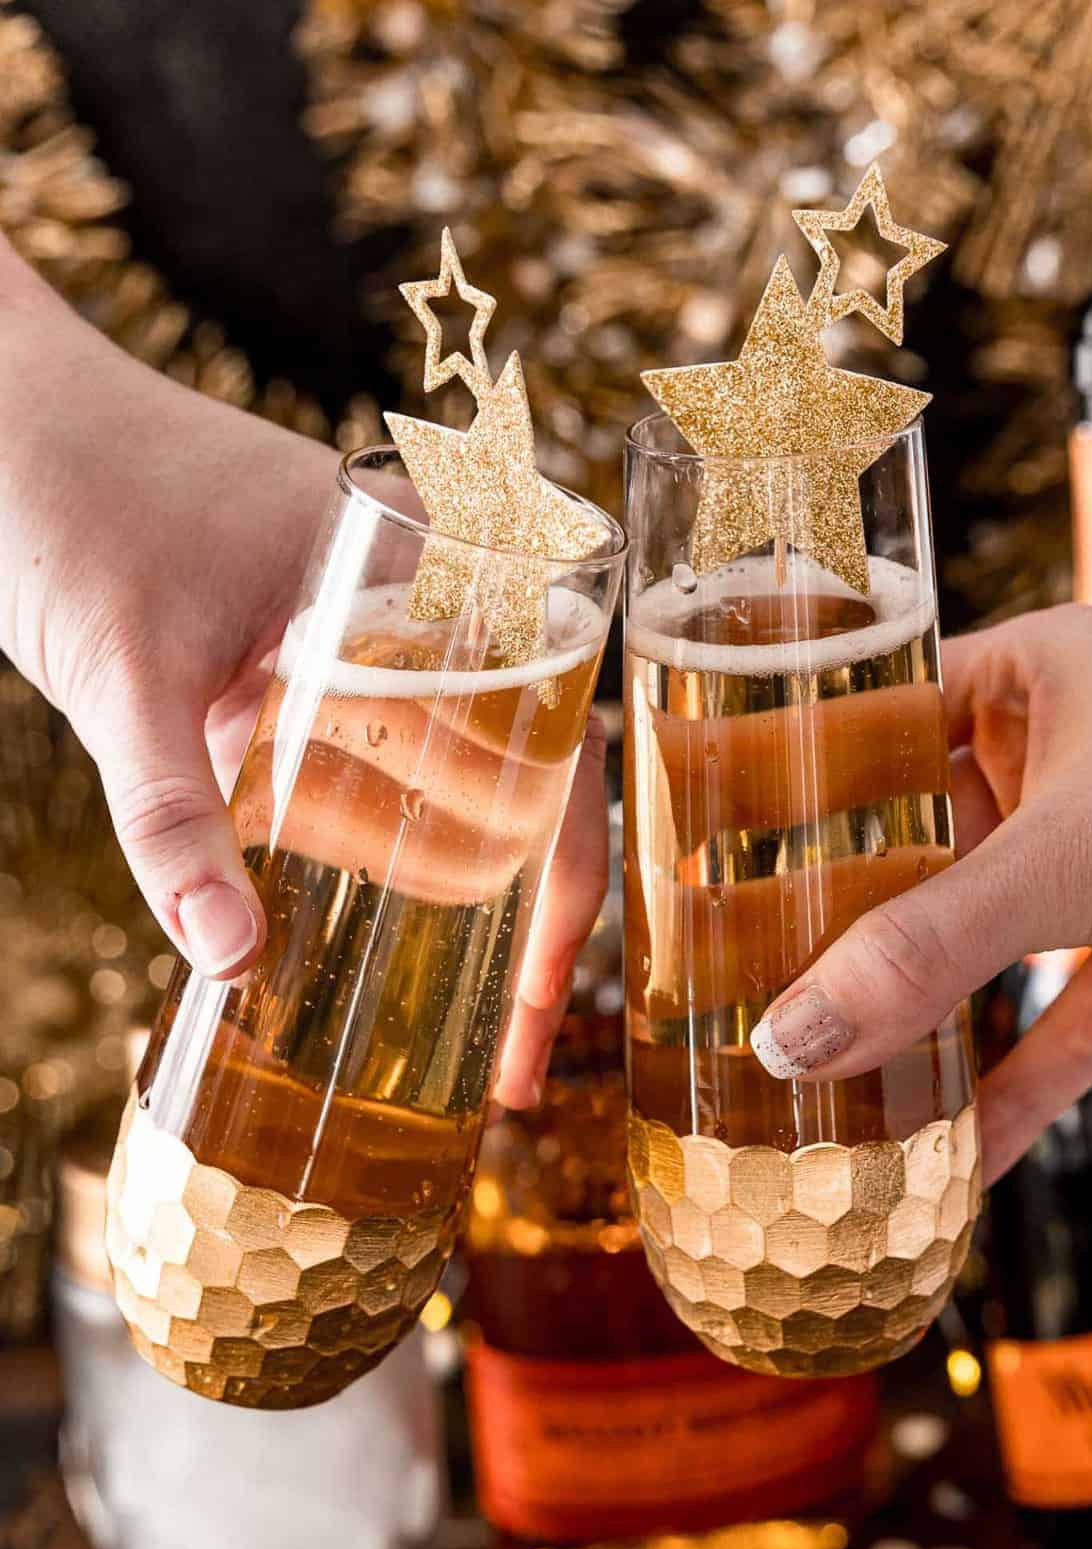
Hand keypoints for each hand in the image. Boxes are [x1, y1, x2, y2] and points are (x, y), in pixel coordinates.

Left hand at [0, 243, 606, 1107]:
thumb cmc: (67, 497)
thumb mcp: (124, 677)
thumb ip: (170, 821)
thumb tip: (228, 964)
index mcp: (434, 572)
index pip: (553, 743)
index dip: (562, 884)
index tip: (535, 999)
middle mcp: (425, 594)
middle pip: (524, 772)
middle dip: (523, 912)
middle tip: (501, 1046)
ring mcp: (365, 619)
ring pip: (456, 768)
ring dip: (460, 883)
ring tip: (455, 1016)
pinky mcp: (299, 644)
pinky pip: (376, 751)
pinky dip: (380, 838)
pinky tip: (361, 921)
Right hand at [750, 605, 1091, 1182]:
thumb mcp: (1071, 860)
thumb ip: (929, 949)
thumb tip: (789, 1033)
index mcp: (1032, 677)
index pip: (873, 716)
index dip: (787, 779)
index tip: (705, 848)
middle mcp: (1058, 759)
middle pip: (913, 847)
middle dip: (836, 926)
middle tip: (737, 981)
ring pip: (978, 942)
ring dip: (915, 1014)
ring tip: (818, 1076)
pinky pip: (1057, 1021)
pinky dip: (1012, 1084)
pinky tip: (951, 1154)